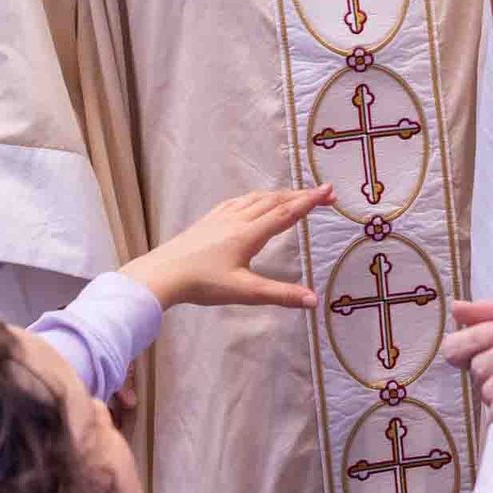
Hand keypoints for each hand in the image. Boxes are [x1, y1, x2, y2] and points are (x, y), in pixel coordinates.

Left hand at [122, 187, 331, 310]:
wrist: (163, 273)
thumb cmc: (204, 284)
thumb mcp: (245, 292)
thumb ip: (280, 294)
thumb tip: (314, 300)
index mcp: (250, 233)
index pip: (286, 213)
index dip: (309, 201)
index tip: (329, 191)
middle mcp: (238, 218)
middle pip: (275, 200)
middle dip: (301, 195)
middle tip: (324, 193)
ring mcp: (222, 216)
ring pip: (257, 198)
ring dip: (281, 194)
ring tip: (296, 196)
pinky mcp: (209, 219)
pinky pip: (240, 200)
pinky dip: (258, 197)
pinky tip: (255, 201)